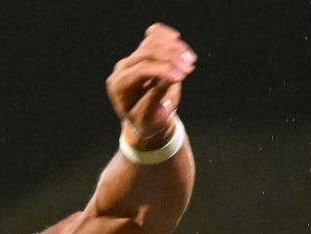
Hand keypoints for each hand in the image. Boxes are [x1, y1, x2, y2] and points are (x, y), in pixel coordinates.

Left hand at [107, 23, 196, 148]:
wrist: (146, 119)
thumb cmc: (148, 122)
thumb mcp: (152, 118)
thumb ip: (157, 98)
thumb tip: (170, 78)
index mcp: (120, 86)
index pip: (141, 70)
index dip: (163, 70)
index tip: (182, 76)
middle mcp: (123, 68)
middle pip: (146, 53)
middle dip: (170, 58)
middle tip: (190, 66)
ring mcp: (132, 58)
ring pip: (151, 42)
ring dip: (173, 47)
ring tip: (190, 59)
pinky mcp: (142, 51)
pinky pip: (153, 35)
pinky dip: (167, 36)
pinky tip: (179, 43)